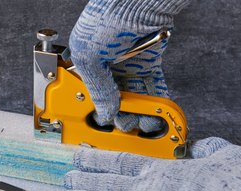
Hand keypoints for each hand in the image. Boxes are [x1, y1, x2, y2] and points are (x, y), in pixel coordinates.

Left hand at [61, 137, 240, 190]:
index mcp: (161, 170)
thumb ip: (209, 148)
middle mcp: (146, 189)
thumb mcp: (226, 156)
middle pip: (106, 182)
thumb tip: (200, 147)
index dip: (96, 158)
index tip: (80, 155)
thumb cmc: (233, 189)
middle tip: (66, 178)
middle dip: (84, 180)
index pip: (119, 160)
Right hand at [69, 0, 189, 131]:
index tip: (100, 127)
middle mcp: (105, 69)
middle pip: (112, 100)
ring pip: (133, 97)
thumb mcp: (89, 58)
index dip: (93, 113)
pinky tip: (155, 114)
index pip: (87, 96)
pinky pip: (151, 88)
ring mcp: (127, 68)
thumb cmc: (106, 20)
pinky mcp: (148, 65)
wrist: (137, 4)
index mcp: (85, 66)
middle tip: (125, 127)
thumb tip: (105, 112)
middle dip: (119, 117)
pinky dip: (154, 102)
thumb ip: (97, 89)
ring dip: (139, 113)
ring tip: (143, 125)